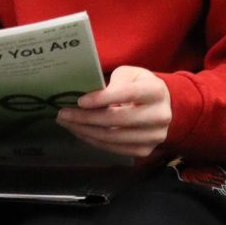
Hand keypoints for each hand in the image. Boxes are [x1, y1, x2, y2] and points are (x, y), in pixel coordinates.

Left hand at [55, 65, 171, 158]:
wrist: (162, 106)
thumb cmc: (139, 85)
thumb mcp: (129, 74)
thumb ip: (114, 82)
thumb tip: (89, 98)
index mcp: (156, 92)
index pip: (127, 94)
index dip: (102, 98)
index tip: (80, 101)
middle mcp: (159, 116)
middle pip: (118, 119)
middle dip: (86, 118)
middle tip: (63, 114)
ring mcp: (154, 136)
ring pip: (114, 137)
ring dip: (86, 131)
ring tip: (67, 123)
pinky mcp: (145, 150)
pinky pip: (115, 148)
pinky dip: (94, 141)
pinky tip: (80, 132)